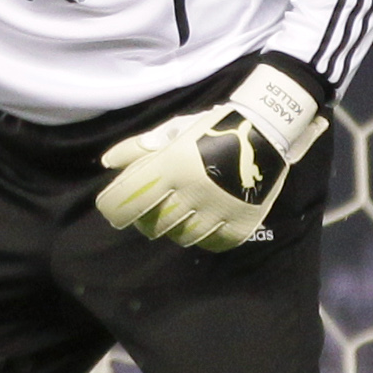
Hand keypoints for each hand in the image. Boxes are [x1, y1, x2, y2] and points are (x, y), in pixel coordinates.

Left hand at [97, 61, 327, 250]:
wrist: (265, 130)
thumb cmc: (211, 128)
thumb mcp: (173, 130)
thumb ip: (138, 148)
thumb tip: (107, 163)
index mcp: (171, 166)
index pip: (128, 201)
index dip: (114, 209)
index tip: (113, 209)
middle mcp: (191, 192)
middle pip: (153, 225)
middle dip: (146, 219)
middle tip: (153, 208)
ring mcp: (217, 211)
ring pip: (182, 237)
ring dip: (175, 228)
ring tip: (182, 213)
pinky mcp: (239, 223)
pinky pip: (211, 243)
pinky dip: (203, 237)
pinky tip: (204, 222)